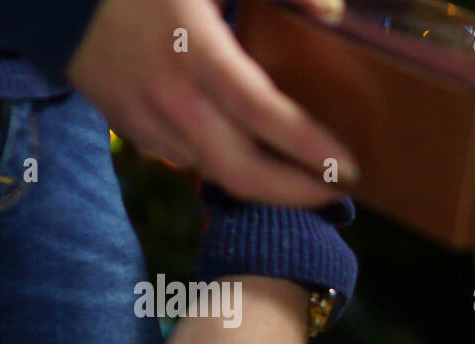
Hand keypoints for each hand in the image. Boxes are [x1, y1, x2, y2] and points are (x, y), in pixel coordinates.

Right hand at [67, 0, 358, 204]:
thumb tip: (332, 12)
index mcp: (196, 52)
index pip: (264, 116)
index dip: (309, 149)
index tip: (348, 168)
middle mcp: (171, 98)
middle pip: (241, 172)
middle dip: (294, 194)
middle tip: (333, 192)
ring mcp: (144, 118)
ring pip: (213, 172)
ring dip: (260, 185)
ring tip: (300, 181)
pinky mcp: (126, 126)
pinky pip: (182, 159)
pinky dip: (220, 165)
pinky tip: (246, 158)